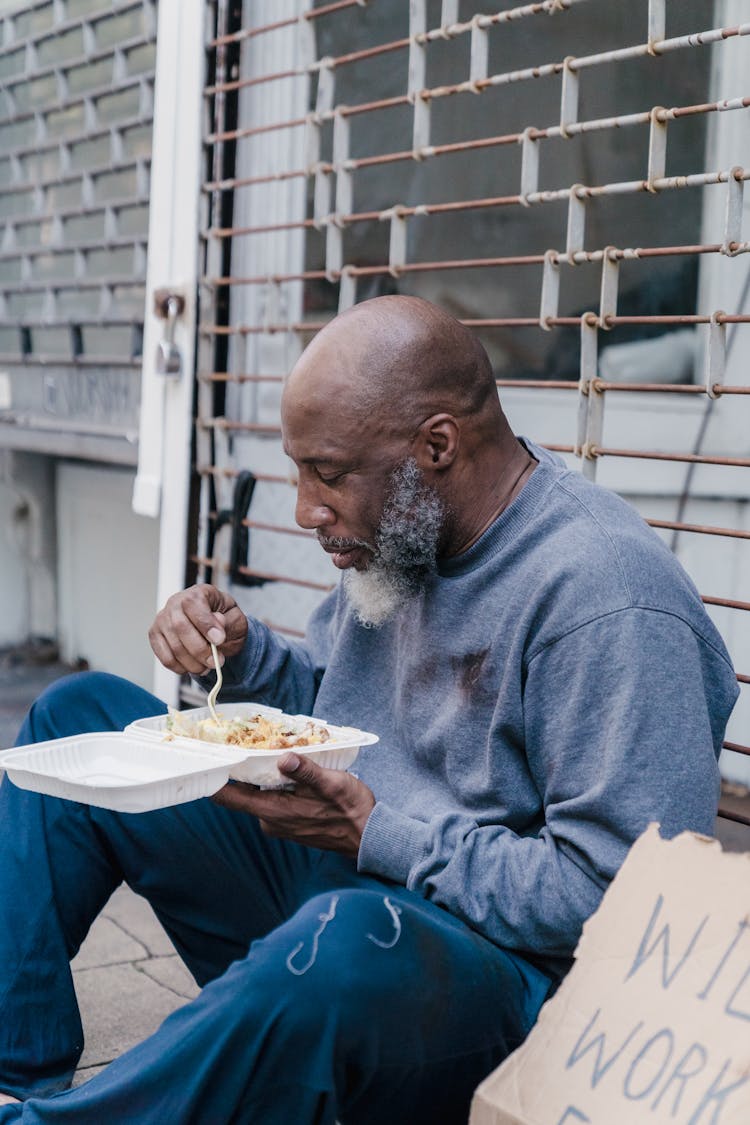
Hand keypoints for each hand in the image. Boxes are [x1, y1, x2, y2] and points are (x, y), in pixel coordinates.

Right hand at [149, 583, 248, 674]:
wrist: (215, 628)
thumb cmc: (225, 620)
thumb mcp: (235, 618)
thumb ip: (229, 621)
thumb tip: (218, 622)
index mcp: (197, 593)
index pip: (194, 605)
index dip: (206, 625)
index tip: (219, 640)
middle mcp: (175, 603)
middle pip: (181, 628)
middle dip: (201, 650)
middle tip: (216, 662)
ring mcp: (162, 620)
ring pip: (174, 646)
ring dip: (194, 663)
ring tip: (207, 666)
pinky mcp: (155, 636)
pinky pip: (165, 658)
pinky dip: (181, 667)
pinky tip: (194, 666)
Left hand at [212, 754, 375, 857]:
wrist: (367, 836)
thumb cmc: (350, 810)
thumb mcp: (331, 783)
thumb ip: (306, 771)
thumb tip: (284, 757)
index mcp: (274, 811)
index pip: (230, 797)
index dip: (215, 778)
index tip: (207, 757)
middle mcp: (270, 820)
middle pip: (243, 791)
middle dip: (242, 767)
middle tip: (242, 740)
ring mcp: (279, 823)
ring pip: (259, 794)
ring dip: (261, 774)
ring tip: (268, 749)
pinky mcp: (288, 822)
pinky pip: (272, 799)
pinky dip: (274, 784)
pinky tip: (286, 769)